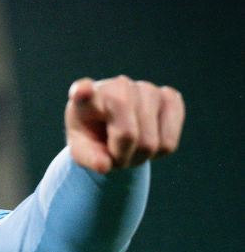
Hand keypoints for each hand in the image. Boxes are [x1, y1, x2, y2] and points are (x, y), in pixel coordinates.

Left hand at [65, 76, 183, 172]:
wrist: (114, 125)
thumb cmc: (93, 135)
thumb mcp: (81, 149)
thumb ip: (88, 157)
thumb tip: (103, 165)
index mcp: (86, 97)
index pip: (83, 91)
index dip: (82, 91)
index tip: (80, 91)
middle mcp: (118, 86)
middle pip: (128, 136)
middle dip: (121, 156)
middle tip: (114, 152)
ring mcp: (147, 89)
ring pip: (151, 144)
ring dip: (140, 157)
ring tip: (129, 146)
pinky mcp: (170, 98)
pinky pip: (170, 143)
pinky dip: (158, 152)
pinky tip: (147, 138)